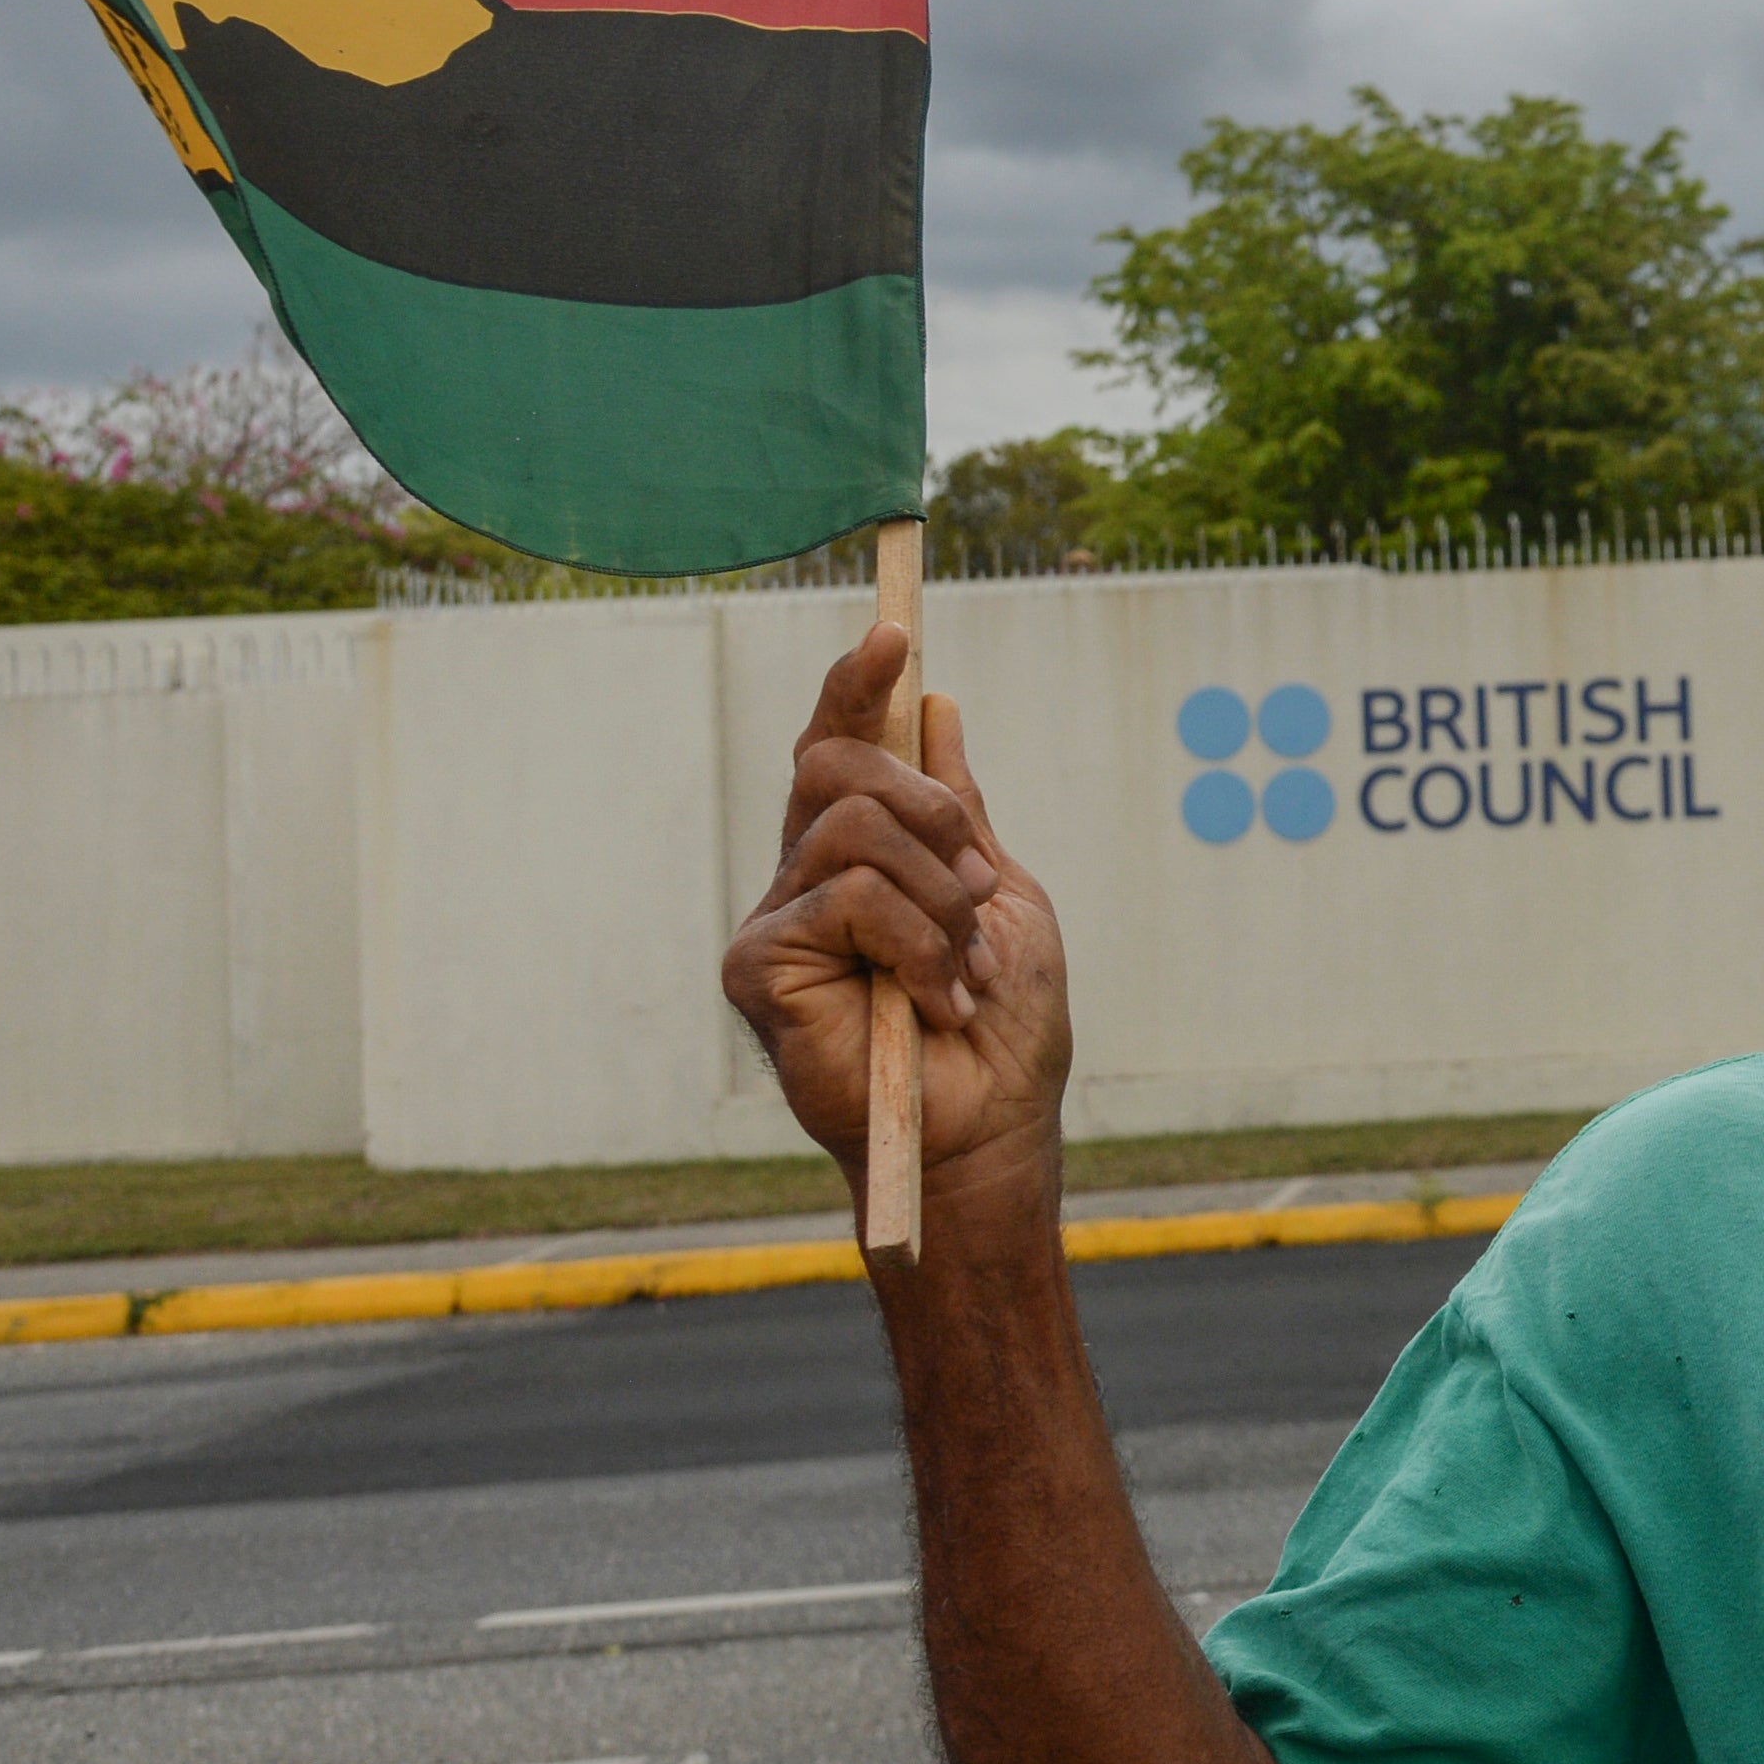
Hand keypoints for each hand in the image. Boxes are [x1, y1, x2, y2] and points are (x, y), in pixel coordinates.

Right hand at [720, 627, 1074, 1224]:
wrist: (992, 1128)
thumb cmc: (1003, 1028)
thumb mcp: (1000, 897)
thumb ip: (959, 810)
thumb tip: (935, 706)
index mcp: (860, 855)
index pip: (837, 746)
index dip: (855, 687)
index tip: (892, 635)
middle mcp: (805, 877)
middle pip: (836, 763)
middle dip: (934, 810)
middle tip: (979, 888)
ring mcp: (777, 921)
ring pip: (855, 826)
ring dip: (941, 897)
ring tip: (963, 973)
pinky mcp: (759, 968)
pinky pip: (847, 897)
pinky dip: (916, 944)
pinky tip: (932, 1003)